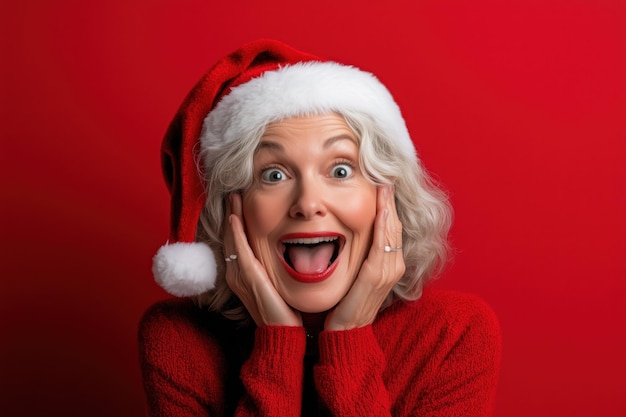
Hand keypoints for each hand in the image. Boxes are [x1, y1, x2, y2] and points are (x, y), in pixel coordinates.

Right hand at [223, 193, 301, 326]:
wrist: (282, 331)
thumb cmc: (282, 309)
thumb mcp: (276, 284)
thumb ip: (275, 268)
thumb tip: (289, 252)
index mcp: (242, 274)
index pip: (237, 241)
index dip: (237, 221)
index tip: (240, 202)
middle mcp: (236, 273)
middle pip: (231, 237)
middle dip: (232, 214)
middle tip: (233, 193)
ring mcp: (239, 275)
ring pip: (232, 239)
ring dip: (232, 217)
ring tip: (233, 198)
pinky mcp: (247, 277)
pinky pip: (238, 250)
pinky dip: (235, 233)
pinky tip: (235, 218)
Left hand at [325, 185, 404, 330]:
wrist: (345, 330)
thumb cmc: (347, 302)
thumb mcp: (356, 274)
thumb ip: (359, 256)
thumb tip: (350, 234)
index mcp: (389, 264)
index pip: (391, 228)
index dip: (388, 205)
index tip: (382, 184)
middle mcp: (393, 265)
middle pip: (395, 225)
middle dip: (390, 200)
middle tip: (385, 175)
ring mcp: (388, 271)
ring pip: (391, 231)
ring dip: (388, 206)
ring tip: (385, 185)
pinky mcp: (376, 275)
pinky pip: (382, 244)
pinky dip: (383, 225)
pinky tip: (382, 208)